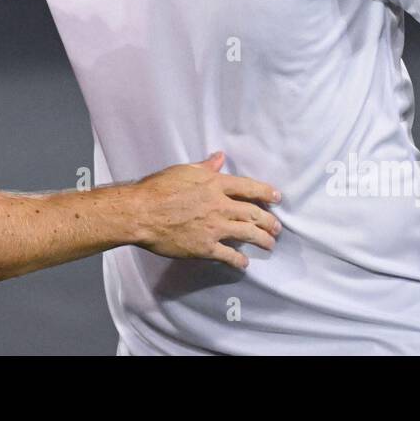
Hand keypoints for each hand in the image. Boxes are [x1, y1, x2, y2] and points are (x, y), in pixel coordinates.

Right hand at [132, 151, 282, 269]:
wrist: (142, 213)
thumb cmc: (159, 188)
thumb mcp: (184, 170)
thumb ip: (205, 166)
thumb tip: (220, 157)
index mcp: (216, 184)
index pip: (249, 188)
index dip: (267, 193)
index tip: (277, 198)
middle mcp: (220, 205)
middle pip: (254, 213)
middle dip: (269, 221)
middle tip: (277, 228)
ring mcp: (214, 227)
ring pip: (248, 234)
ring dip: (262, 240)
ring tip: (269, 244)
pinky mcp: (205, 247)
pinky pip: (228, 255)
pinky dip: (239, 260)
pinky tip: (243, 263)